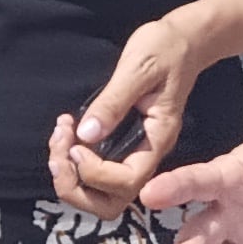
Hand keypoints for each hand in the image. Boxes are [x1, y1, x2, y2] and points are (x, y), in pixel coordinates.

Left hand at [49, 12, 205, 214]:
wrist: (183, 41)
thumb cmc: (165, 49)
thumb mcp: (138, 68)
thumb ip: (113, 102)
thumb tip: (86, 135)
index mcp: (158, 140)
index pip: (128, 182)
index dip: (94, 172)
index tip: (75, 143)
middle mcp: (147, 155)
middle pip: (110, 202)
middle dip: (75, 186)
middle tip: (59, 148)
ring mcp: (134, 152)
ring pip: (100, 193)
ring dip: (71, 176)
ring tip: (59, 139)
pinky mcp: (121, 145)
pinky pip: (96, 171)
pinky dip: (73, 161)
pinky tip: (66, 132)